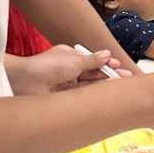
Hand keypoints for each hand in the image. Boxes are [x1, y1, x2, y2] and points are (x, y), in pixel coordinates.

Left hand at [6, 45, 127, 95]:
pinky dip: (95, 94)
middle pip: (93, 73)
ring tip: (121, 87)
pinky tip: (106, 95)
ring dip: (104, 85)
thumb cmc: (48, 66)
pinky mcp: (66, 98)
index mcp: (70, 57)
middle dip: (109, 75)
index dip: (106, 64)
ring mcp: (67, 85)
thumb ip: (93, 60)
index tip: (119, 67)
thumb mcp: (75, 59)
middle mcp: (69, 70)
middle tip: (127, 79)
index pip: (92, 60)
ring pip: (90, 85)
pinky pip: (84, 95)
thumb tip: (107, 54)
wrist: (27, 83)